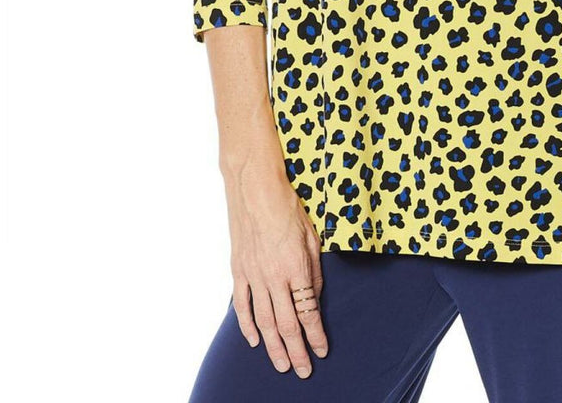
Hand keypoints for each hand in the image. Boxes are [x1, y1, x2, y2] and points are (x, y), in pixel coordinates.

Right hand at [224, 164, 329, 377]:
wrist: (256, 190)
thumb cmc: (289, 209)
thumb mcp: (312, 238)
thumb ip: (314, 272)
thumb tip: (315, 297)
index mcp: (296, 268)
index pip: (308, 312)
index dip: (316, 335)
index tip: (322, 350)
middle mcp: (274, 277)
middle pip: (286, 324)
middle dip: (297, 350)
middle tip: (304, 371)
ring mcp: (253, 276)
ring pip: (264, 321)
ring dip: (274, 346)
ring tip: (283, 365)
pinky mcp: (239, 271)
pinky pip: (242, 305)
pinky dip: (247, 326)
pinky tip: (255, 341)